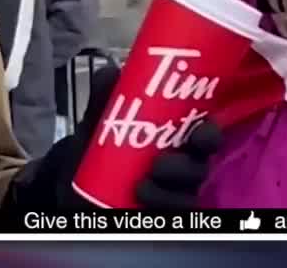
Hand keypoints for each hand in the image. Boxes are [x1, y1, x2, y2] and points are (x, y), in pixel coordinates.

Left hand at [5, 63, 222, 211]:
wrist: (76, 183)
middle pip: (202, 167)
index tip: (202, 130)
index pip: (206, 136)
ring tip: (142, 185)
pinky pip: (171, 215)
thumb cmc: (101, 146)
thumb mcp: (100, 121)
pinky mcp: (160, 214)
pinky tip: (140, 202)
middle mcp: (182, 168)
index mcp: (177, 139)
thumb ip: (105, 97)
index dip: (210, 133)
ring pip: (187, 195)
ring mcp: (173, 194)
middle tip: (161, 162)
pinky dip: (159, 209)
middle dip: (188, 166)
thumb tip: (110, 70)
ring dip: (168, 191)